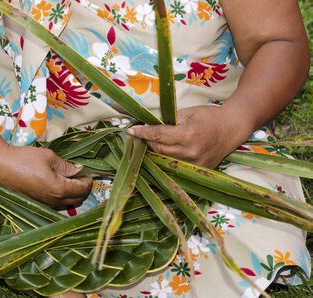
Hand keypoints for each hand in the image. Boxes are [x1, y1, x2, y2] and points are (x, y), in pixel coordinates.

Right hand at [0, 145, 92, 207]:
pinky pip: (56, 205)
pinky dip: (62, 197)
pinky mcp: (37, 205)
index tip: (89, 171)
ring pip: (68, 204)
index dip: (88, 180)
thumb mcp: (49, 157)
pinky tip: (58, 185)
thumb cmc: (24, 159)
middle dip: (83, 188)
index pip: (83, 189)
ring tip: (70, 179)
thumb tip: (79, 170)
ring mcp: (45, 206)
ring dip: (74, 194)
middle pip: (78, 200)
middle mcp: (54, 202)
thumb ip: (66, 166)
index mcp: (59, 189)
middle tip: (82, 175)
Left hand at [128, 105, 252, 167]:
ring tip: (150, 144)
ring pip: (165, 160)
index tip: (131, 130)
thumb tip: (149, 126)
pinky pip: (176, 167)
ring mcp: (194, 164)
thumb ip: (168, 121)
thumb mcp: (188, 112)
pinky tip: (162, 153)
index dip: (143, 133)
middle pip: (158, 150)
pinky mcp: (198, 170)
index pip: (158, 135)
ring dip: (155, 152)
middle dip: (147, 142)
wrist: (233, 128)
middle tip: (140, 135)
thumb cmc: (210, 117)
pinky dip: (167, 160)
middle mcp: (190, 153)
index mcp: (188, 135)